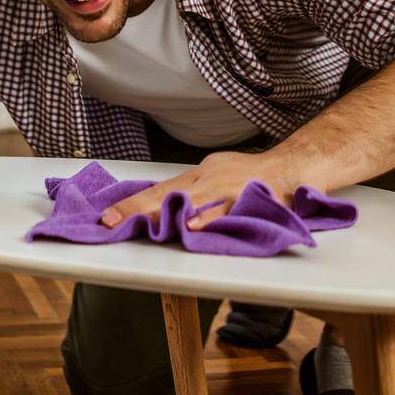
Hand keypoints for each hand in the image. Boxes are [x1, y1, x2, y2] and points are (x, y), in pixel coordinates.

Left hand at [100, 150, 297, 229]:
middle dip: (135, 209)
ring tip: (140, 223)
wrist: (288, 168)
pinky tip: (193, 226)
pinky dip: (208, 217)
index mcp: (196, 176)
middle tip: (109, 222)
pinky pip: (223, 210)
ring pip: (187, 202)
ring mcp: (223, 189)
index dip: (131, 204)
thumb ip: (192, 193)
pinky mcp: (243, 199)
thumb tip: (165, 208)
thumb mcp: (214, 177)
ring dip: (163, 213)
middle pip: (164, 195)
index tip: (106, 217)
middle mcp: (205, 180)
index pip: (157, 190)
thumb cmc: (248, 176)